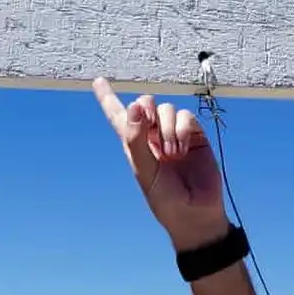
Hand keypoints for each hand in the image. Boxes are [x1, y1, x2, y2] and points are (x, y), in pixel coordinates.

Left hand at [92, 78, 228, 252]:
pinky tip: (181, 148)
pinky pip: (185, 116)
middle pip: (145, 104)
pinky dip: (181, 128)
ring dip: (166, 127)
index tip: (98, 81)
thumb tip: (135, 106)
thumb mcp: (144, 171)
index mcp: (134, 145)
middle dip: (146, 111)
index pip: (117, 117)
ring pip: (166, 109)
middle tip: (151, 130)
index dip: (107, 98)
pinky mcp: (194, 135)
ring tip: (171, 153)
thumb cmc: (165, 198)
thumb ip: (136, 138)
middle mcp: (153, 136)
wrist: (194, 213)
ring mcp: (173, 134)